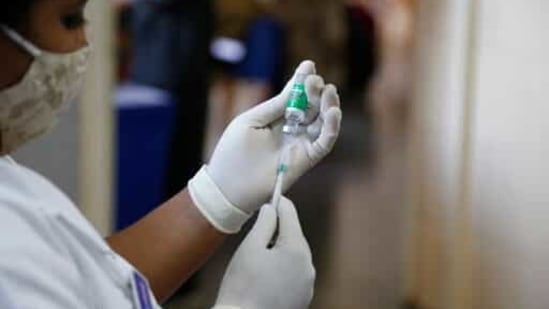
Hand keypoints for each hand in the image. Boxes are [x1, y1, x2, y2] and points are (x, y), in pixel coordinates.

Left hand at [188, 60, 341, 232]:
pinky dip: (332, 127)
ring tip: (329, 91)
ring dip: (328, 105)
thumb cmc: (233, 152)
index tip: (309, 64)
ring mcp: (299, 145)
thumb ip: (275, 105)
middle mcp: (290, 131)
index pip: (294, 97)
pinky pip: (324, 142)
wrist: (227, 186)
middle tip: (315, 80)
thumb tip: (294, 85)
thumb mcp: (251, 121)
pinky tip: (333, 112)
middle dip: (316, 91)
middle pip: (311, 107)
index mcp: (275, 119)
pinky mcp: (306, 159)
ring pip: (322, 122)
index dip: (302, 81)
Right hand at [213, 198, 314, 308]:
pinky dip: (284, 267)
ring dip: (282, 248)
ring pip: (296, 255)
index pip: (290, 215)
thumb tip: (272, 208)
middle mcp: (308, 265)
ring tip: (260, 253)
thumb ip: (264, 223)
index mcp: (296, 249)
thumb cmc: (242, 285)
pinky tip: (267, 273)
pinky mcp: (303, 297)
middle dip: (280, 227)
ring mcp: (308, 284)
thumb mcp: (250, 247)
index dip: (279, 202)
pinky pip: (295, 273)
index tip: (272, 195)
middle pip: (295, 235)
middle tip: (262, 222)